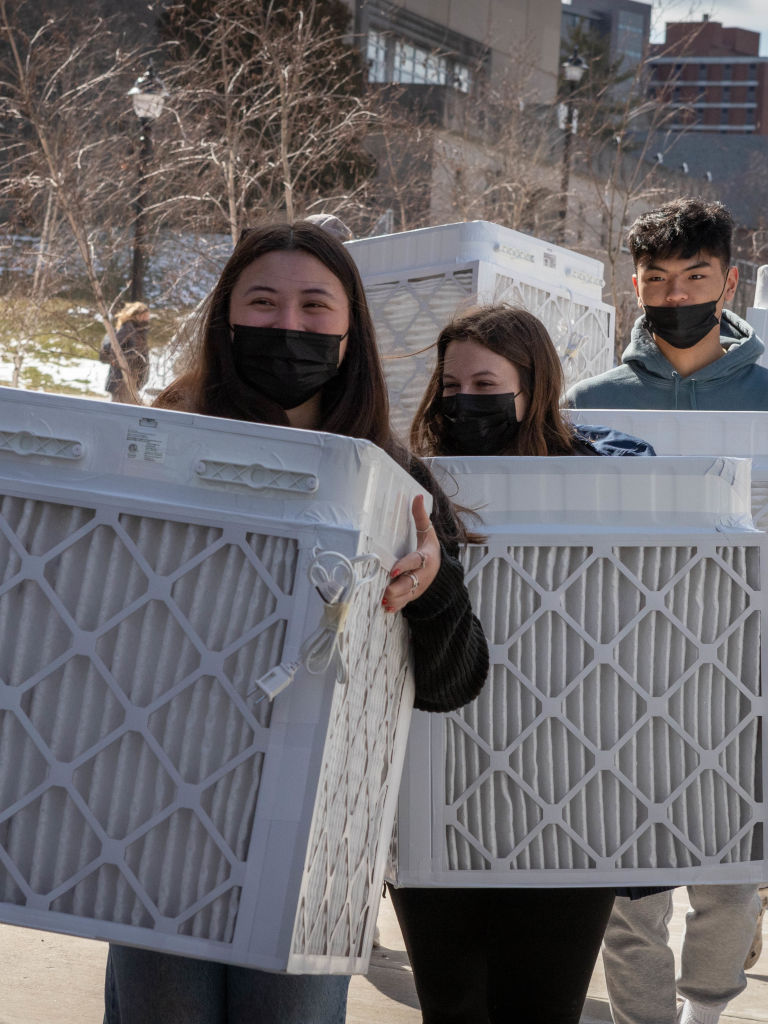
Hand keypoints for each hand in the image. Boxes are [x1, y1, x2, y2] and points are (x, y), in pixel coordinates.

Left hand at [382, 494, 440, 613]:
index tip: (393, 570)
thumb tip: (417, 496)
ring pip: (405, 596)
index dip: (404, 566)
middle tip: (385, 589)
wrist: (442, 572)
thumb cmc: (430, 550)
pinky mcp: (412, 595)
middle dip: (397, 588)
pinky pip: (403, 604)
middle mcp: (422, 575)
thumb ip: (421, 516)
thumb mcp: (428, 533)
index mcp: (425, 558)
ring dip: (394, 599)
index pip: (415, 562)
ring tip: (381, 598)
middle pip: (409, 583)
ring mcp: (417, 587)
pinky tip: (385, 608)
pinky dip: (395, 607)